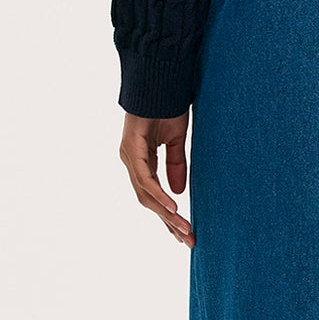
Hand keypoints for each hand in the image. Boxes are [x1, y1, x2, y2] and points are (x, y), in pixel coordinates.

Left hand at [121, 111, 193, 245]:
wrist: (158, 79)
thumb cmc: (166, 105)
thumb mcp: (176, 140)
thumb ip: (176, 165)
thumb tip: (179, 193)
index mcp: (141, 161)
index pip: (153, 195)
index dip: (168, 215)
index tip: (183, 233)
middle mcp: (131, 161)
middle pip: (148, 200)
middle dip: (169, 222)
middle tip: (189, 240)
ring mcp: (129, 156)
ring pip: (146, 194)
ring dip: (167, 214)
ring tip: (184, 230)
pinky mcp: (131, 149)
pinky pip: (145, 179)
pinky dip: (158, 194)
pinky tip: (173, 206)